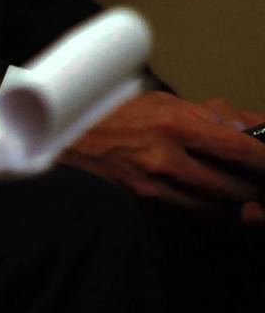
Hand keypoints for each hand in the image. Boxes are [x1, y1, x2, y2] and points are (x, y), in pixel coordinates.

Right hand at [62, 91, 264, 220]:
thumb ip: (203, 112)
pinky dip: (215, 211)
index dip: (264, 160)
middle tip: (261, 183)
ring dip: (239, 202)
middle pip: (233, 183)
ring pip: (218, 204)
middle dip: (256, 187)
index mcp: (174, 121)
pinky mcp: (147, 198)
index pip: (236, 147)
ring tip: (245, 194)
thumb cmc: (114, 116)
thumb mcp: (159, 100)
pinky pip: (196, 212)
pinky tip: (219, 203)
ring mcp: (156, 180)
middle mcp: (166, 153)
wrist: (68, 138)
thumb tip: (243, 124)